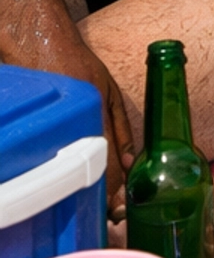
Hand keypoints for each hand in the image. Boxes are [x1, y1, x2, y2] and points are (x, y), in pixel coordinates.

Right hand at [4, 18, 134, 203]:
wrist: (39, 45)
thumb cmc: (77, 64)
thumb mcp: (109, 92)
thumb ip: (121, 128)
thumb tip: (131, 163)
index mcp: (95, 121)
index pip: (108, 170)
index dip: (116, 194)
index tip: (124, 208)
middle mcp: (74, 132)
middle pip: (88, 179)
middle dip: (101, 199)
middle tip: (112, 213)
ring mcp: (53, 135)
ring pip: (70, 175)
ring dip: (84, 191)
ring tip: (95, 200)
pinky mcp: (37, 135)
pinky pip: (52, 162)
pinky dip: (65, 174)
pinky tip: (72, 180)